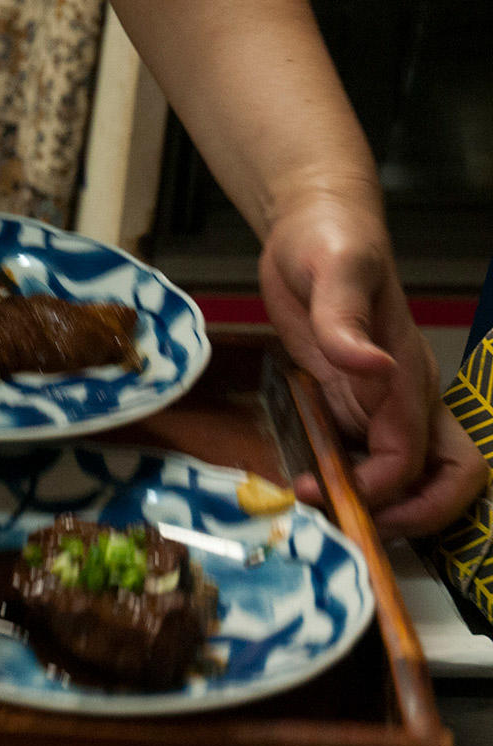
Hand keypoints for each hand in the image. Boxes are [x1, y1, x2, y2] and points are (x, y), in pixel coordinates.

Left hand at [260, 195, 486, 537]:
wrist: (314, 223)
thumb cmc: (331, 240)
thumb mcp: (334, 270)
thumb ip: (347, 320)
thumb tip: (370, 367)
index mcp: (407, 373)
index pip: (415, 455)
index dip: (387, 488)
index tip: (341, 496)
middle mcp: (401, 394)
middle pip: (441, 476)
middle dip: (408, 514)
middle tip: (347, 522)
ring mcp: (378, 397)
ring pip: (404, 472)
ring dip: (373, 501)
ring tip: (316, 503)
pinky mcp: (349, 394)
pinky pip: (362, 450)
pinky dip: (345, 474)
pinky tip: (305, 473)